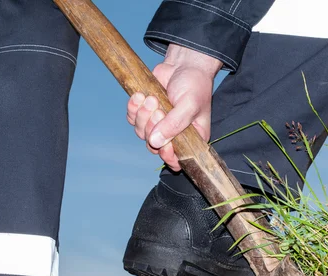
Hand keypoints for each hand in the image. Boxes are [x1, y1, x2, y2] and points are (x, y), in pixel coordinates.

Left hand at [126, 44, 222, 170]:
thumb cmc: (194, 84)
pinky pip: (133, 118)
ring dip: (142, 116)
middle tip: (159, 110)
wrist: (184, 63)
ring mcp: (158, 124)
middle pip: (154, 146)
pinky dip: (133, 108)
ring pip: (141, 132)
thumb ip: (174, 124)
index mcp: (191, 138)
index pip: (176, 160)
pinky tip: (139, 95)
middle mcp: (173, 134)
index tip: (163, 145)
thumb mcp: (189, 105)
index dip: (167, 156)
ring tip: (150, 98)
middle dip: (152, 128)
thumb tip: (156, 142)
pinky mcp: (146, 112)